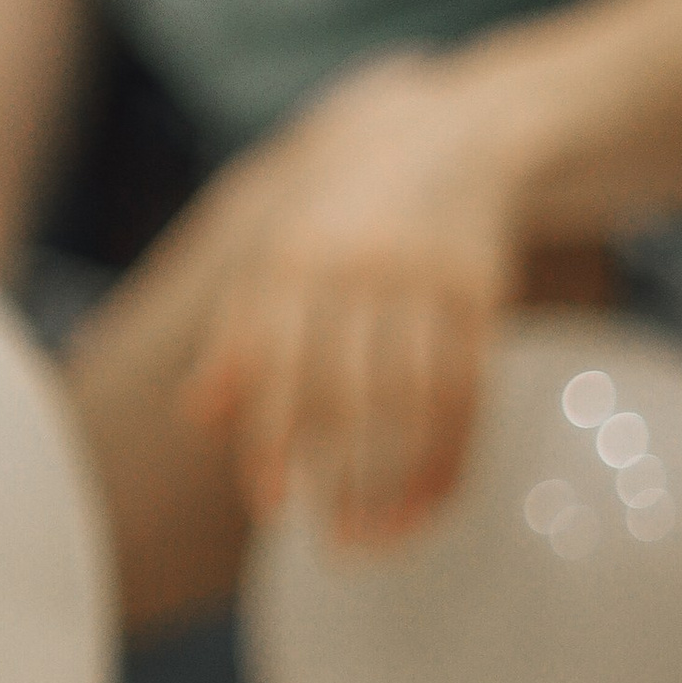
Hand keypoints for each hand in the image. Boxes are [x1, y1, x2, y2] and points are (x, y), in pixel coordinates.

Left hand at [182, 57, 519, 546]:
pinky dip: (453, 455)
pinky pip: (470, 390)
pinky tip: (433, 503)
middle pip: (347, 390)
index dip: (273, 439)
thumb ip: (238, 332)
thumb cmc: (339, 210)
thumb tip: (200, 416)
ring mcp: (424, 279)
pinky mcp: (481, 293)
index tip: (270, 506)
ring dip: (400, 480)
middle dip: (341, 476)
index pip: (274, 363)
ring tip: (379, 541)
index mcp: (291, 257)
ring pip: (413, 400)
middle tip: (334, 547)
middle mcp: (356, 266)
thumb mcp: (277, 249)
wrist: (451, 135)